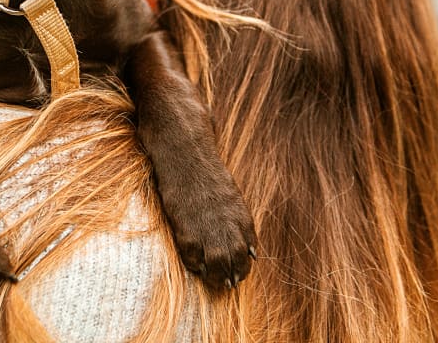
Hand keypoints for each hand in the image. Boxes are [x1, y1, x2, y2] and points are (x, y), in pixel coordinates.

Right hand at [159, 164, 256, 290]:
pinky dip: (196, 265)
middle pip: (235, 259)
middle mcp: (227, 224)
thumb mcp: (232, 196)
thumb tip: (251, 250)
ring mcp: (206, 227)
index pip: (248, 249)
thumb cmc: (207, 174)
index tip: (241, 271)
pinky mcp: (186, 227)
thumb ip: (240, 222)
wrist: (186, 156)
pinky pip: (193, 256)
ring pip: (217, 263)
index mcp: (241, 215)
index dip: (245, 264)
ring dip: (217, 276)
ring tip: (215, 280)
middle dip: (234, 274)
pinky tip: (196, 266)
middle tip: (229, 282)